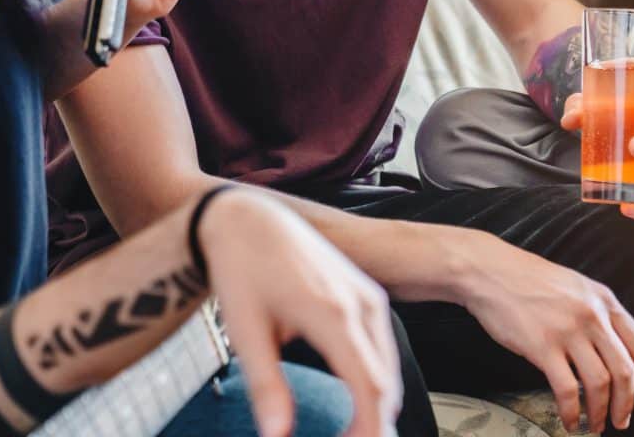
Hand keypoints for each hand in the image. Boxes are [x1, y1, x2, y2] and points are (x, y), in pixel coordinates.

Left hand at [201, 189, 400, 436]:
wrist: (251, 219)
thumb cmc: (243, 269)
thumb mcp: (245, 330)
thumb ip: (266, 386)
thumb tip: (277, 434)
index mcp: (332, 313)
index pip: (370, 386)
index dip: (370, 429)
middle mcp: (360, 303)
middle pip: (387, 380)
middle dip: (375, 424)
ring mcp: (368, 295)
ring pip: (390, 365)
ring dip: (378, 403)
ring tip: (355, 433)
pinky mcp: (367, 293)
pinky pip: (384, 345)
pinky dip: (378, 378)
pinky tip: (359, 398)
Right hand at [459, 237, 633, 432]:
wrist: (491, 272)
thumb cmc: (529, 280)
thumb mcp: (577, 287)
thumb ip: (598, 314)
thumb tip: (614, 351)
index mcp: (604, 300)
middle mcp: (592, 315)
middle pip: (625, 370)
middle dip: (627, 403)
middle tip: (621, 421)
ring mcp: (568, 330)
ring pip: (600, 383)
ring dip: (600, 412)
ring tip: (595, 425)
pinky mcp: (543, 346)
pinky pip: (566, 389)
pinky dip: (572, 411)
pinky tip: (570, 419)